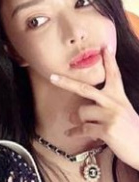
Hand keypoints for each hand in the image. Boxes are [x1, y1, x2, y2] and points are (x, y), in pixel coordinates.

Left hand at [51, 46, 138, 168]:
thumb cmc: (131, 133)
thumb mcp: (123, 114)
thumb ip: (106, 108)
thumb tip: (78, 111)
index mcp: (120, 97)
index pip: (114, 75)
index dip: (109, 61)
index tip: (104, 47)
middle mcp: (115, 103)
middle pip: (85, 88)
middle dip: (66, 82)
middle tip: (52, 77)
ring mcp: (111, 116)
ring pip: (81, 112)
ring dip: (77, 119)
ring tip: (77, 124)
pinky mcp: (107, 130)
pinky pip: (83, 129)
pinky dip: (75, 132)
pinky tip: (70, 134)